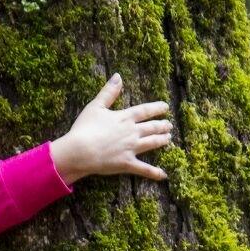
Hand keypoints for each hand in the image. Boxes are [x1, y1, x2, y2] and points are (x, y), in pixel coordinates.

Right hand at [50, 74, 170, 183]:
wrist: (80, 150)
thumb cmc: (85, 128)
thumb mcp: (95, 106)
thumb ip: (108, 92)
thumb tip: (118, 76)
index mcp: (125, 117)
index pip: (145, 111)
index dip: (156, 108)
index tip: (165, 107)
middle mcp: (132, 132)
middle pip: (152, 127)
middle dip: (162, 125)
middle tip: (169, 125)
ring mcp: (131, 148)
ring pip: (151, 143)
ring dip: (161, 141)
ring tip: (168, 139)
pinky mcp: (127, 163)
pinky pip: (144, 169)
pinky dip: (154, 172)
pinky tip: (163, 175)